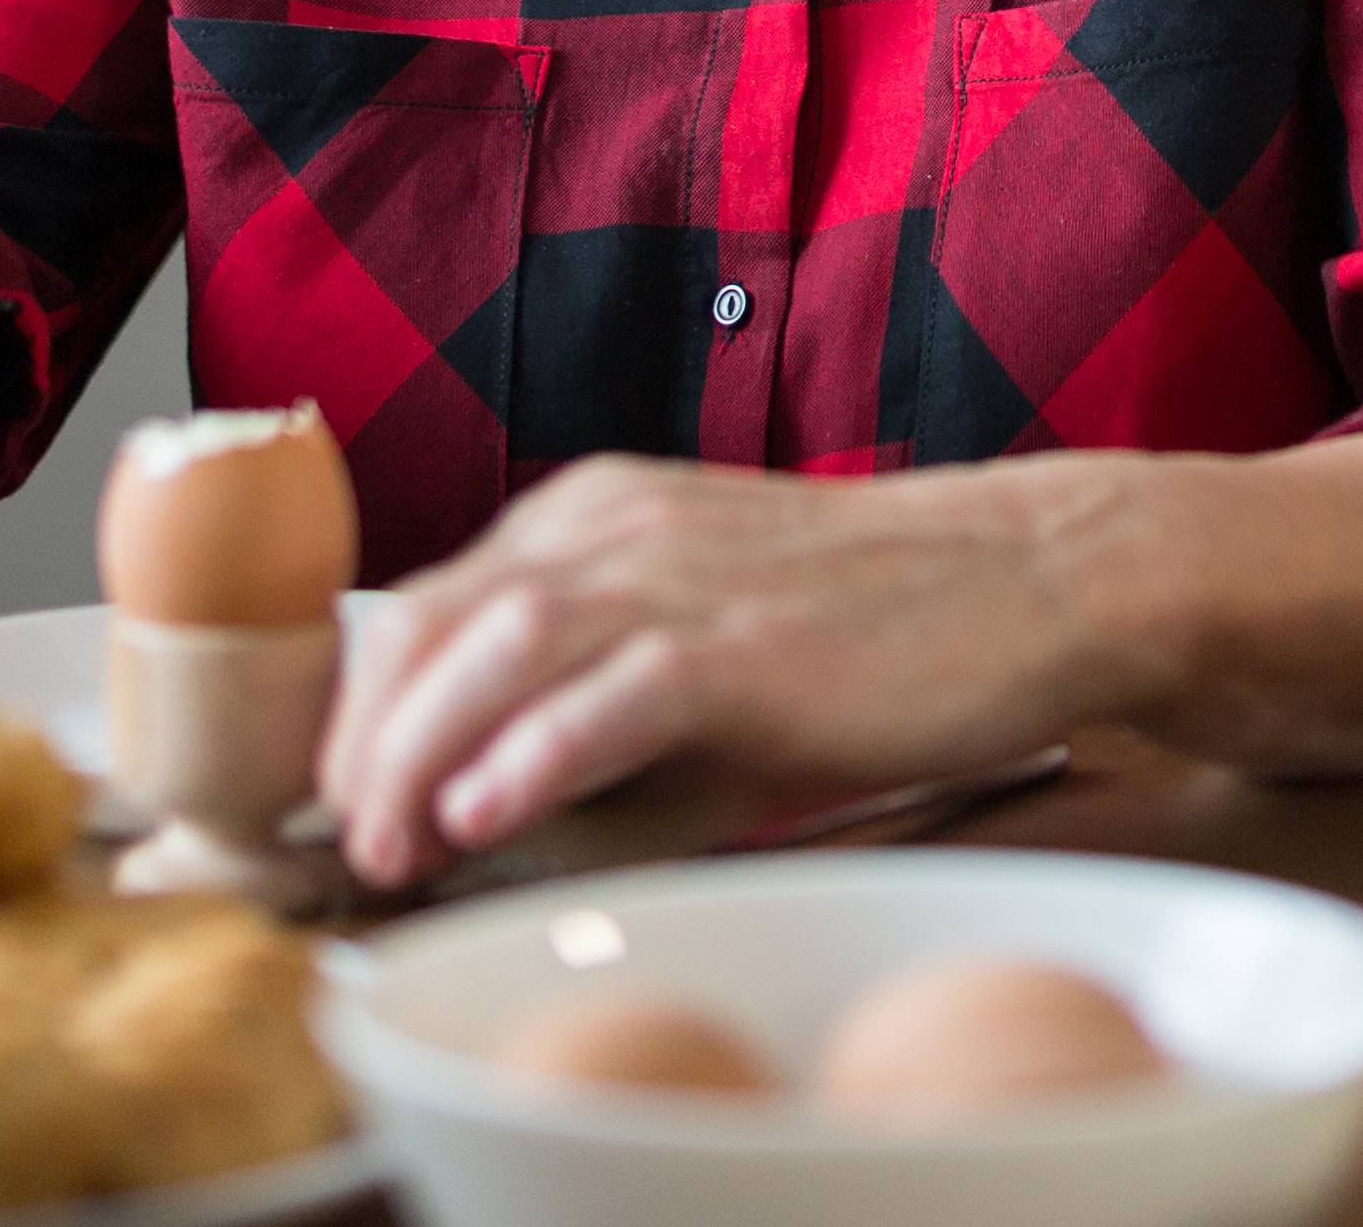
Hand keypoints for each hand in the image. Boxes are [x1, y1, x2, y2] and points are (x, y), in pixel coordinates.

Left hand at [320, 452, 1111, 887]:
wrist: (1023, 578)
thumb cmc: (870, 627)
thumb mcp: (704, 640)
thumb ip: (597, 694)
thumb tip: (481, 808)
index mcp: (596, 513)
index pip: (426, 599)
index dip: (362, 706)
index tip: (339, 799)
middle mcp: (617, 523)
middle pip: (432, 620)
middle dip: (365, 741)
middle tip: (350, 847)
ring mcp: (680, 572)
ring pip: (495, 645)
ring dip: (418, 754)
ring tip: (390, 849)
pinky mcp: (744, 640)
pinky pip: (610, 691)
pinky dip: (530, 752)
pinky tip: (482, 811)